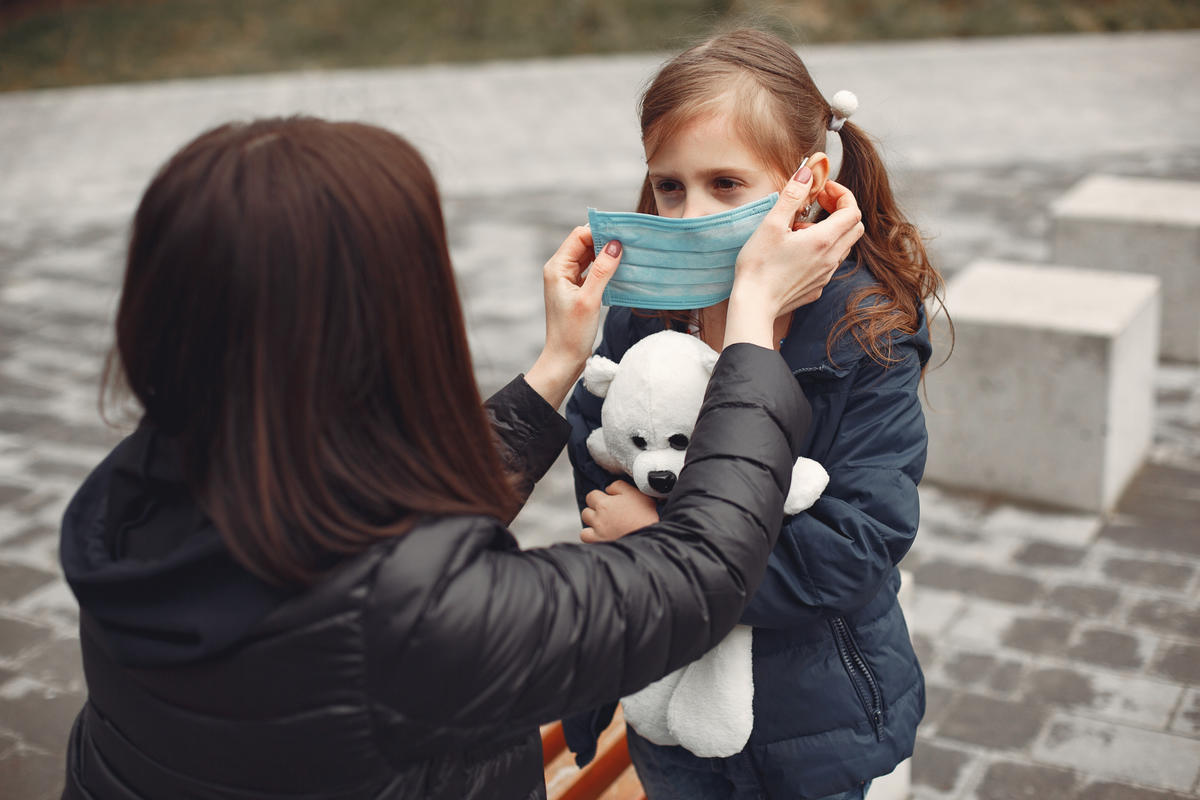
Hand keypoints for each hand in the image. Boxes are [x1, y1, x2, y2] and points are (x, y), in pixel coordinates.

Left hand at [525, 228, 620, 407]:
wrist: (564, 360)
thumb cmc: (572, 333)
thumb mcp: (589, 299)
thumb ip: (602, 270)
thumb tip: (616, 244)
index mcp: (557, 268)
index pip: (579, 236)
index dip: (600, 232)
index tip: (623, 232)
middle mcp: (560, 270)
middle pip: (584, 244)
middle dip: (606, 241)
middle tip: (631, 240)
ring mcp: (568, 280)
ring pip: (590, 257)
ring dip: (607, 254)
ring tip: (630, 252)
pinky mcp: (576, 290)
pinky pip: (592, 271)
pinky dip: (605, 268)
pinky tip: (621, 269)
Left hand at [580, 480, 659, 542]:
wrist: (650, 536)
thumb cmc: (645, 514)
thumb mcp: (635, 492)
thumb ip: (618, 486)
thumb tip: (608, 489)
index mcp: (604, 503)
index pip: (591, 496)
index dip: (600, 498)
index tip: (608, 502)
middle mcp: (598, 518)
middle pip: (586, 511)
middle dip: (595, 511)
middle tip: (608, 514)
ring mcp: (598, 532)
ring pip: (585, 524)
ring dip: (592, 524)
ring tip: (604, 526)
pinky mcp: (600, 543)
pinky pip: (586, 537)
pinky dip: (591, 536)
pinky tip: (601, 535)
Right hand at [725, 169, 863, 348]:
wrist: (754, 306)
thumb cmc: (758, 266)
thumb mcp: (771, 225)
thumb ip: (792, 196)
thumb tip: (807, 172)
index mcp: (823, 240)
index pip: (852, 210)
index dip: (841, 194)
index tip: (822, 189)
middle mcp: (831, 259)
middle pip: (854, 227)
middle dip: (841, 209)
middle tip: (818, 203)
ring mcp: (825, 275)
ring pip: (842, 245)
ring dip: (829, 230)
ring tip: (800, 228)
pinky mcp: (817, 288)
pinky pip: (829, 263)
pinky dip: (821, 248)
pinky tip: (796, 250)